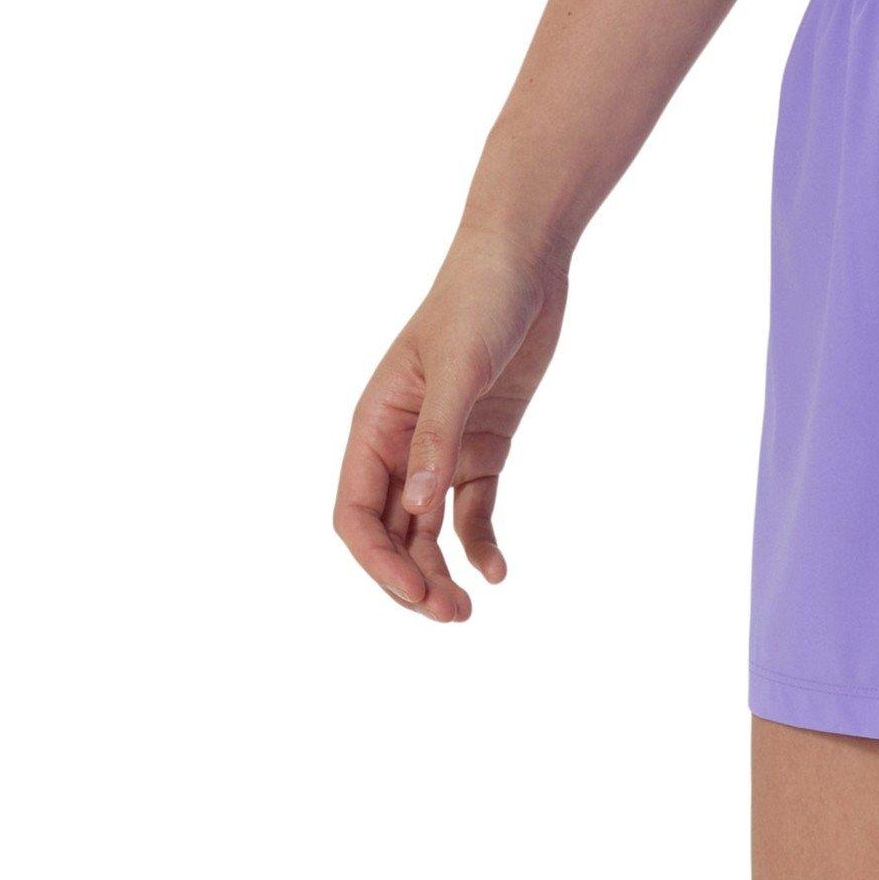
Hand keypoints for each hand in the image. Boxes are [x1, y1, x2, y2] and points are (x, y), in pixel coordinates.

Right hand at [334, 230, 568, 621]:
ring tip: (469, 610)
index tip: (416, 595)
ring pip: (426, 530)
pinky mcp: (481, 447)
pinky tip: (498, 572)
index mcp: (375, 425)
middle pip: (389, 533)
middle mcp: (400, 444)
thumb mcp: (458, 369)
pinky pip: (471, 511)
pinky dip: (480, 544)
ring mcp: (440, 448)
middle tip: (453, 617)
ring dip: (441, 571)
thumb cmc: (479, 300)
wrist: (523, 262)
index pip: (355, 512)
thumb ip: (437, 438)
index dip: (377, 561)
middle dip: (412, 579)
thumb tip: (416, 507)